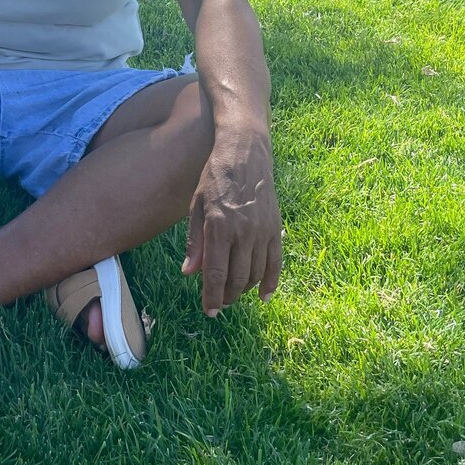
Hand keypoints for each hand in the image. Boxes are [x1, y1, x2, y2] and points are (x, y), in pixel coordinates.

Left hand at [181, 127, 281, 315]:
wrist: (245, 152)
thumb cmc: (214, 176)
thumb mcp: (196, 205)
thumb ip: (195, 241)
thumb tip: (189, 273)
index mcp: (218, 226)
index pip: (215, 273)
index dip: (211, 297)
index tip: (208, 312)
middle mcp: (243, 232)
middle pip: (237, 278)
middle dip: (227, 296)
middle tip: (219, 304)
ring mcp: (262, 231)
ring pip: (256, 274)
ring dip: (245, 290)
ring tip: (234, 295)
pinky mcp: (276, 227)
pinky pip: (276, 262)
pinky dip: (272, 283)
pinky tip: (265, 297)